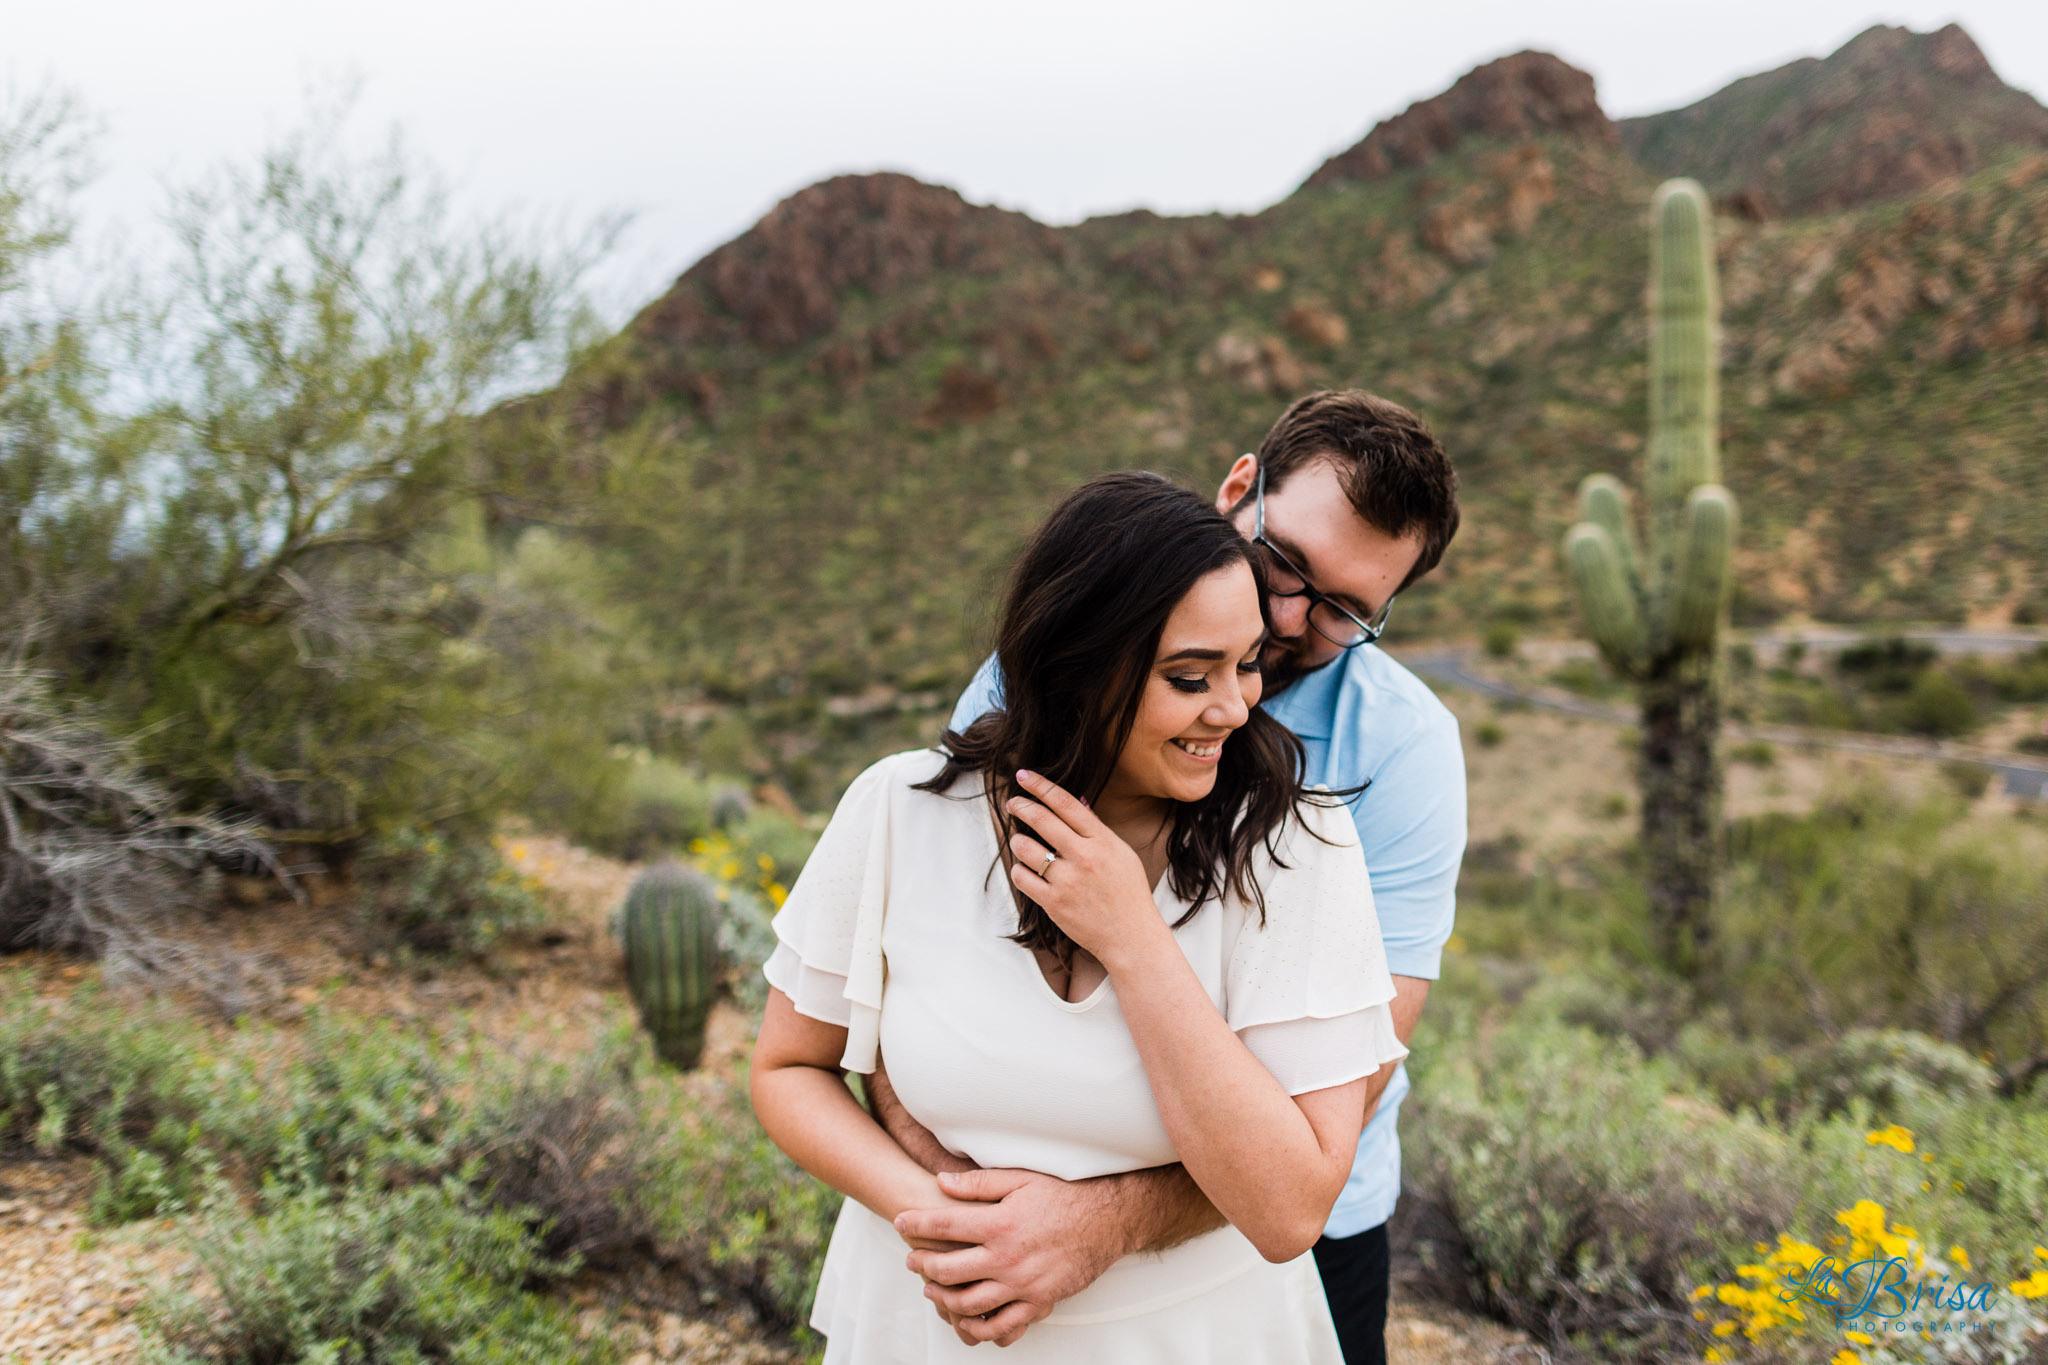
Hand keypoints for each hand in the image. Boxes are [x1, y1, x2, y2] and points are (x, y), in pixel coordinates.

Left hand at [895, 1167, 1131, 1346]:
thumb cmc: (1065, 1196)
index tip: (901, 1223)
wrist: (1107, 1220)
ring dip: (943, 1297)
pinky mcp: (1039, 1302)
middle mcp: (1007, 1257)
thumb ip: (979, 1183)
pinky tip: (965, 1319)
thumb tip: (941, 1181)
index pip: (945, 1224)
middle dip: (923, 1264)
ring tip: (931, 1289)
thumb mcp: (1021, 1178)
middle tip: (911, 1259)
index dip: (917, 1223)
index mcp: (1000, 1223)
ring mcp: (1023, 1284)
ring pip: (969, 1302)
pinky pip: (1003, 1324)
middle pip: (949, 1269)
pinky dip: (979, 1326)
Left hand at [1005, 770, 1161, 965]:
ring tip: (1022, 843)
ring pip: (1025, 848)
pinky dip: (1019, 870)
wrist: (1132, 936)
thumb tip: (1077, 801)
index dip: (1040, 785)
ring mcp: (1068, 881)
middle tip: (1012, 802)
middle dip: (1020, 806)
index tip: (1023, 776)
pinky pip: (1022, 877)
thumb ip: (1096, 828)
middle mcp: (1085, 858)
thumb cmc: (1128, 894)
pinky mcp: (1054, 903)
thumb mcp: (1121, 853)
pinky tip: (1027, 870)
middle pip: (1041, 819)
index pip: (1065, 803)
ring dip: (1018, 841)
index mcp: (1103, 841)